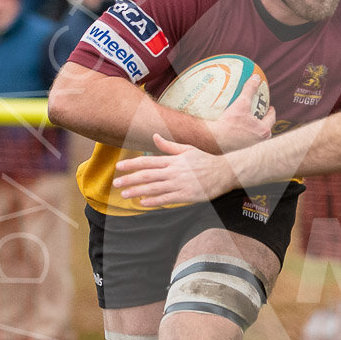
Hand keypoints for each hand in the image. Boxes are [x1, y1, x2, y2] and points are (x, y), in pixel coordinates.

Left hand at [113, 133, 236, 206]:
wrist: (225, 172)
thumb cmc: (205, 160)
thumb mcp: (187, 149)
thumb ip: (169, 145)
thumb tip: (155, 136)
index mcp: (173, 160)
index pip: (147, 161)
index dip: (131, 164)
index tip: (119, 167)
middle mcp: (173, 172)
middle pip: (146, 176)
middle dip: (129, 179)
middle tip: (115, 183)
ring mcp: (179, 184)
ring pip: (153, 188)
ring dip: (137, 191)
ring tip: (125, 194)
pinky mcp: (186, 196)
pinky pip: (166, 199)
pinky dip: (153, 201)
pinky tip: (143, 203)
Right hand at [208, 76, 276, 152]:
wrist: (214, 140)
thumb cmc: (230, 122)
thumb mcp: (242, 103)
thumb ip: (250, 89)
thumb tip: (256, 77)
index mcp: (263, 131)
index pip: (271, 119)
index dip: (271, 112)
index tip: (270, 107)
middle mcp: (257, 140)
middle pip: (263, 127)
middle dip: (262, 119)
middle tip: (259, 111)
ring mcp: (247, 144)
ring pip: (252, 132)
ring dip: (251, 124)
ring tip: (246, 116)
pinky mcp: (236, 146)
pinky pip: (241, 135)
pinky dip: (240, 128)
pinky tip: (231, 123)